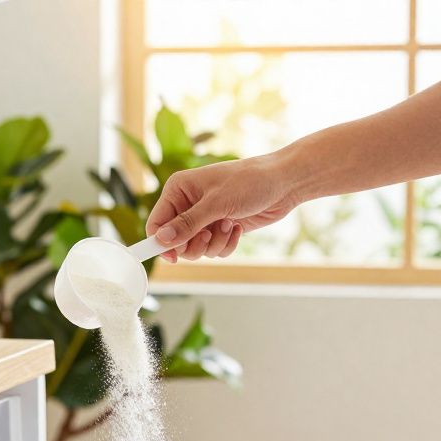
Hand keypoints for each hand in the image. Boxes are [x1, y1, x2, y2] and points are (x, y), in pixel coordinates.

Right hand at [146, 153, 300, 262]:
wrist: (283, 183)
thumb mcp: (216, 203)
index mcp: (178, 190)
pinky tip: (237, 228)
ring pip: (196, 248)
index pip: (156, 223)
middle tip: (207, 236)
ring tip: (229, 225)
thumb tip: (161, 240)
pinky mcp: (220, 228)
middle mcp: (188, 204)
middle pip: (175, 241)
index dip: (161, 242)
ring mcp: (205, 217)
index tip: (172, 258)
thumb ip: (187, 224)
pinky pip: (214, 249)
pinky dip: (226, 244)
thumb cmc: (250, 182)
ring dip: (214, 243)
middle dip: (194, 244)